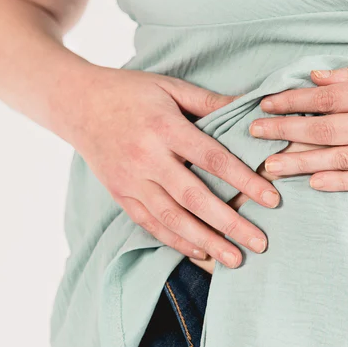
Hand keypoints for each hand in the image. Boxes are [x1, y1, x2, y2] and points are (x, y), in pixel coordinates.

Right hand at [68, 67, 280, 267]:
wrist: (76, 103)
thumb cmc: (132, 92)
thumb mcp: (171, 87)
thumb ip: (211, 102)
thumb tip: (255, 109)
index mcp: (165, 128)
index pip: (213, 159)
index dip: (244, 180)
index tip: (272, 199)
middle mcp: (147, 158)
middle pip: (195, 198)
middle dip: (230, 223)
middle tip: (261, 243)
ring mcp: (131, 181)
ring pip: (172, 219)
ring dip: (206, 242)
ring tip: (236, 259)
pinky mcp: (120, 196)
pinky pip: (151, 225)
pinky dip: (177, 242)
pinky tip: (202, 253)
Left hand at [249, 47, 347, 191]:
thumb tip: (317, 78)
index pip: (329, 98)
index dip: (293, 102)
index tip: (265, 106)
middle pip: (328, 131)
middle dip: (287, 133)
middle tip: (254, 138)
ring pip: (344, 160)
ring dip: (304, 164)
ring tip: (272, 167)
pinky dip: (342, 183)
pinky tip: (315, 182)